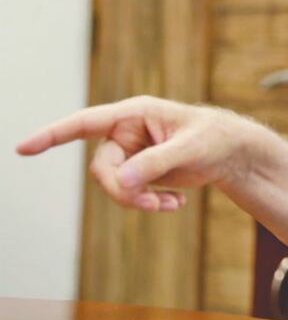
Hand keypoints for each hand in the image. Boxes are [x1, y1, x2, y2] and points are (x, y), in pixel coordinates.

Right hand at [16, 95, 251, 212]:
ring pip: (114, 185)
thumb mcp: (190, 149)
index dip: (53, 135)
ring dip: (137, 201)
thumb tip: (123, 181)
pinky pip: (129, 193)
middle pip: (102, 168)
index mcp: (135, 113)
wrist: (233, 153)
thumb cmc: (215, 139)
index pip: (85, 123)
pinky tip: (175, 205)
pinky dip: (149, 203)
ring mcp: (132, 152)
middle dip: (123, 191)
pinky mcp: (140, 170)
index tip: (23, 148)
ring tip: (170, 206)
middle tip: (151, 204)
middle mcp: (127, 131)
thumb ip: (156, 163)